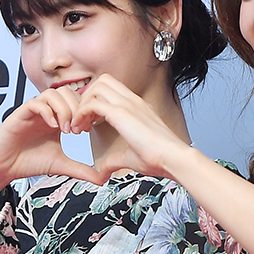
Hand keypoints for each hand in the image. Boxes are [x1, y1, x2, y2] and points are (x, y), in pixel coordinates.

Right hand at [0, 88, 101, 214]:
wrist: (3, 166)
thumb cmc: (28, 162)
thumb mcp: (61, 165)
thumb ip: (81, 169)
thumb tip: (102, 179)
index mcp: (57, 118)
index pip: (76, 101)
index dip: (85, 112)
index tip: (88, 130)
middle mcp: (46, 111)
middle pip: (68, 92)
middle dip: (77, 109)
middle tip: (78, 131)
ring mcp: (33, 110)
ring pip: (53, 93)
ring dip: (64, 110)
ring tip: (66, 130)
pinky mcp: (20, 114)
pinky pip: (36, 102)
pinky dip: (48, 112)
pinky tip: (53, 127)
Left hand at [71, 74, 190, 182]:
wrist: (173, 158)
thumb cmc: (159, 159)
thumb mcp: (131, 157)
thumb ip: (114, 161)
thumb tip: (103, 172)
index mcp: (138, 107)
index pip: (112, 89)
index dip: (96, 102)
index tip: (90, 123)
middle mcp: (132, 101)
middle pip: (102, 81)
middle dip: (87, 98)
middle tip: (82, 121)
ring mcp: (128, 104)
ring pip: (96, 87)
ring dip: (83, 104)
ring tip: (80, 126)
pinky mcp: (121, 113)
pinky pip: (92, 103)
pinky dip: (81, 114)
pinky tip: (81, 129)